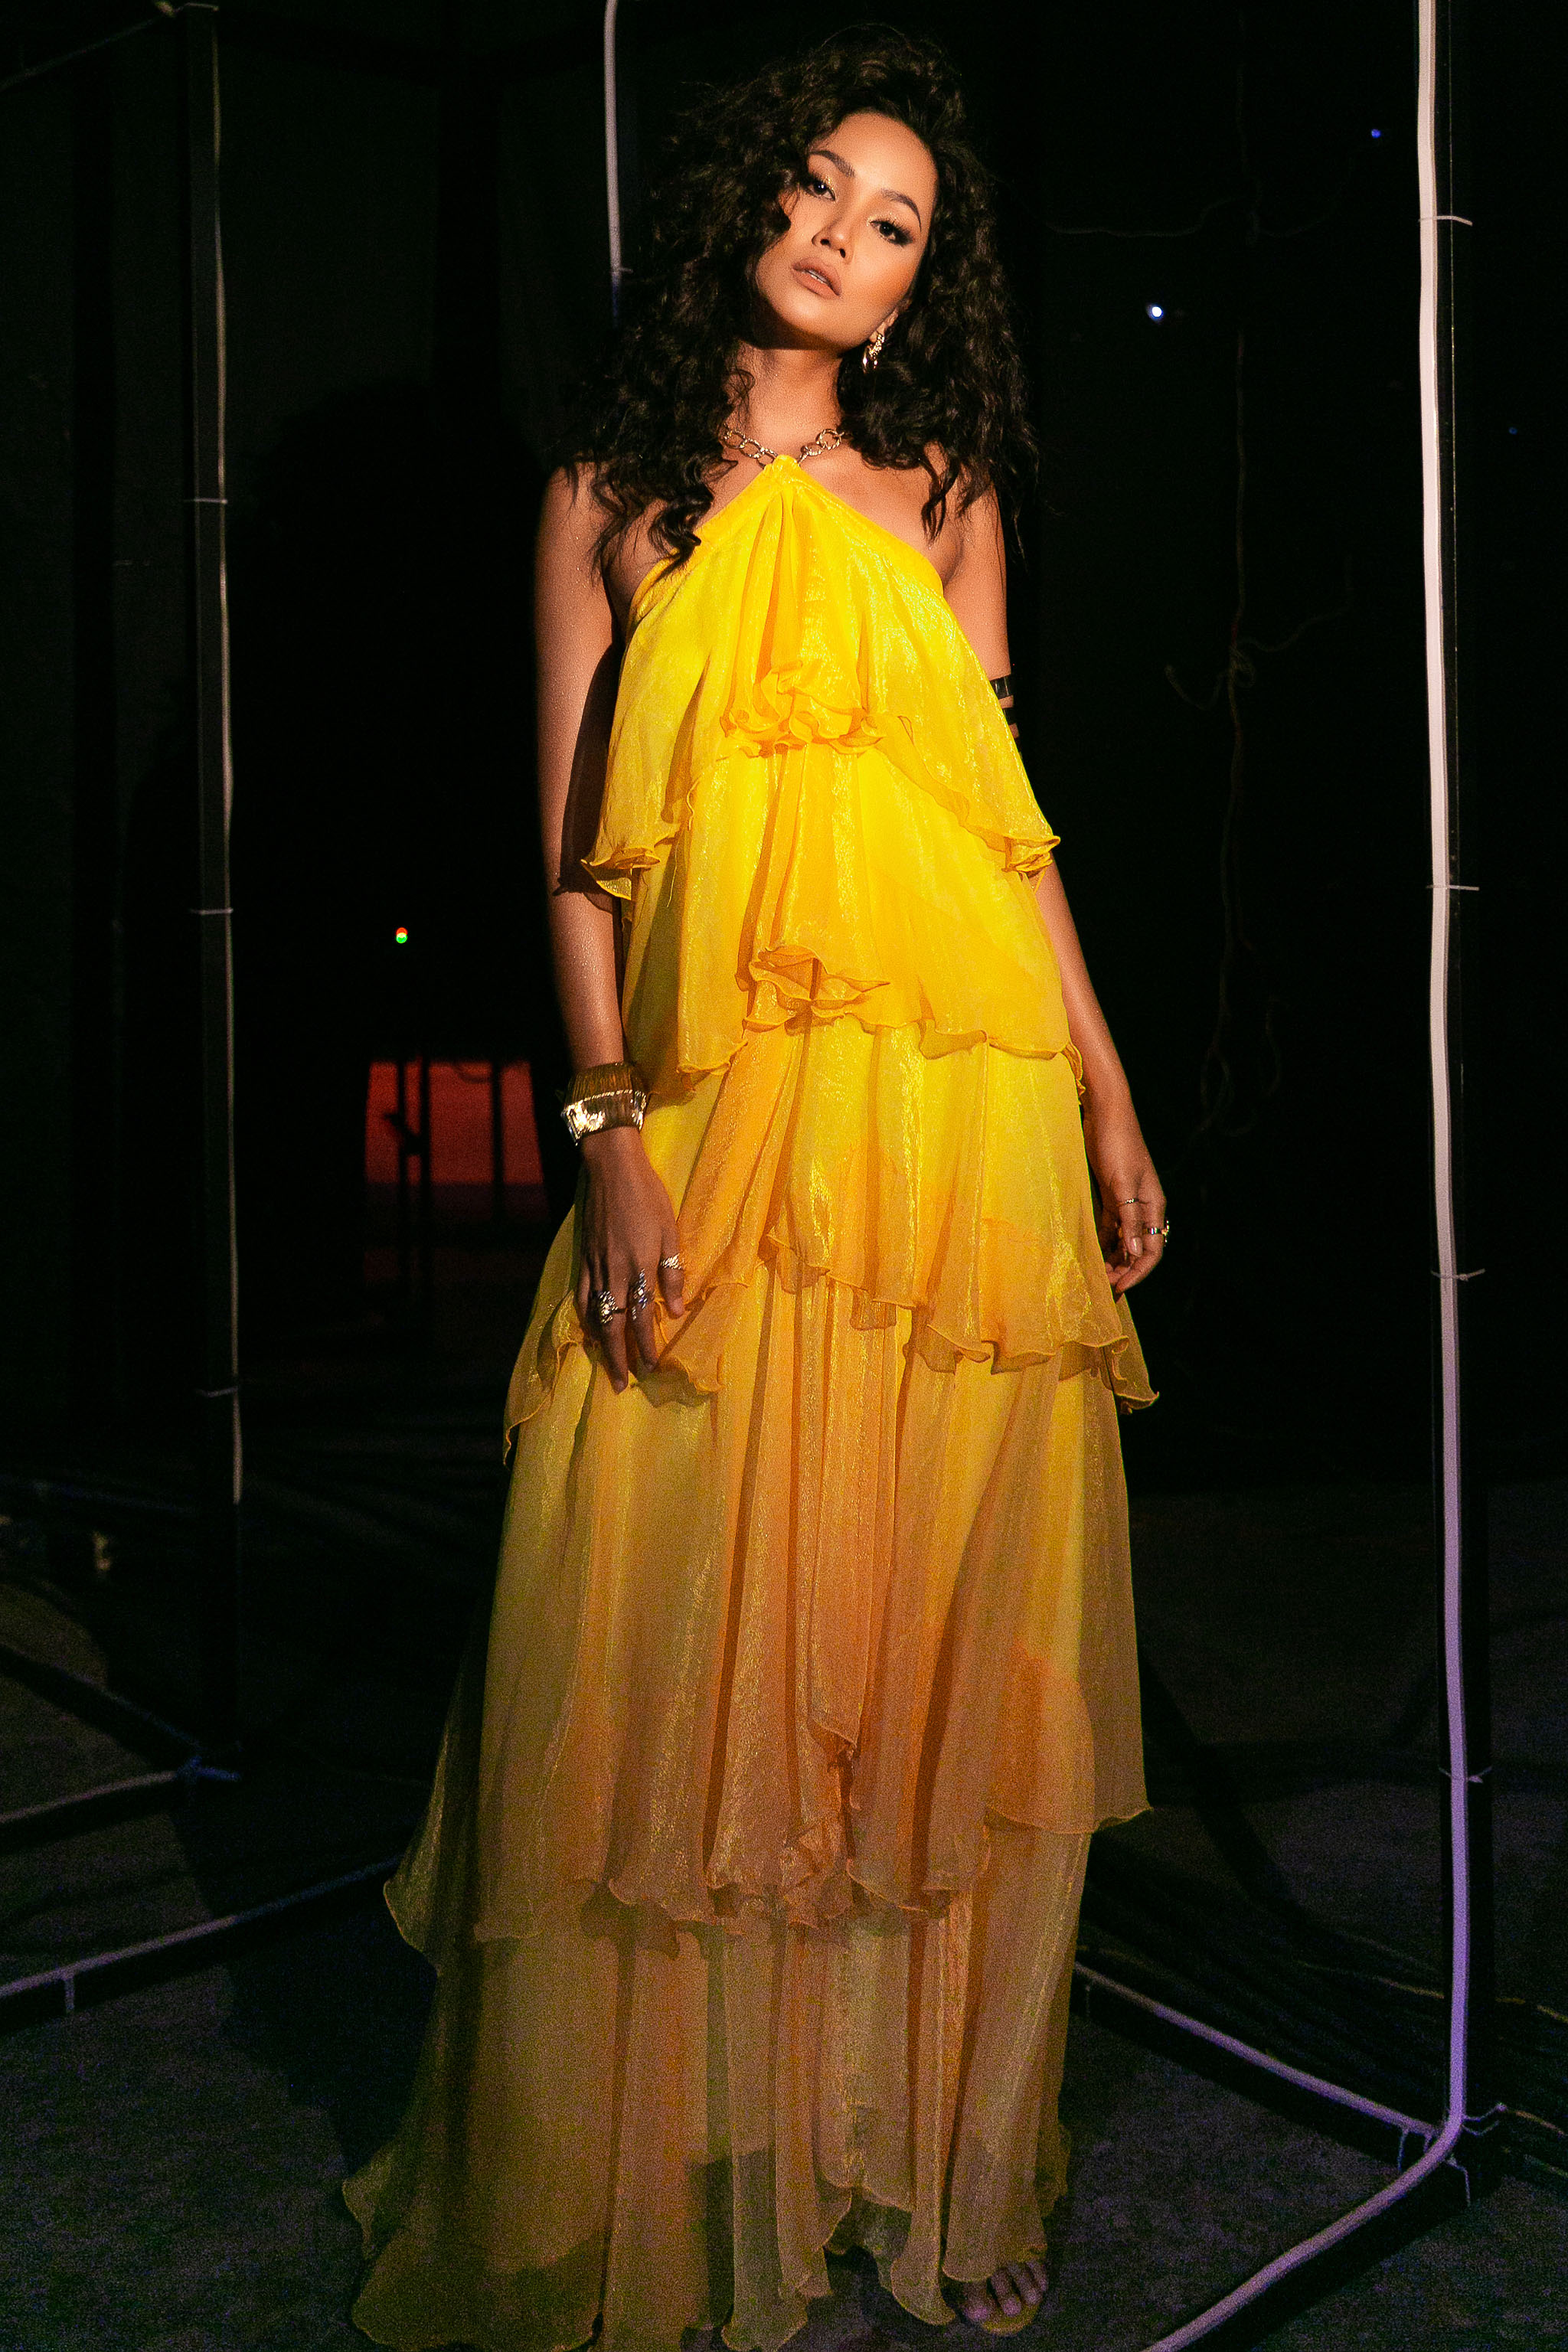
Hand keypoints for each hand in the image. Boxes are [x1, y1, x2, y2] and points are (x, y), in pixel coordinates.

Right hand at [573, 1127, 685, 1391]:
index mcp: (639, 1265)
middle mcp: (613, 1271)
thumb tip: (675, 1312)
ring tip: (607, 1365)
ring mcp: (594, 1265)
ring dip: (601, 1344)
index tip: (651, 1369)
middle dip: (619, 1358)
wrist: (611, 1167)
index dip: (646, 1346)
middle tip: (621, 1385)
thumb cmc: (648, 1195)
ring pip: (595, 1315)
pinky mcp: (583, 1257)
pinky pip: (580, 1296)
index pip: (642, 1317)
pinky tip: (589, 1330)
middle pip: (614, 1325)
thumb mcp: (670, 1231)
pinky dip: (584, 1318)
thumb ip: (672, 1273)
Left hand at [1082, 1090, 1166, 1296]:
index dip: (1137, 1273)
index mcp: (1153, 1206)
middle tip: (1102, 1288)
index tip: (1119, 1289)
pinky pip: (1110, 1227)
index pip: (1152, 1250)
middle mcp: (1143, 1208)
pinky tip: (1091, 1254)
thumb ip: (1128, 1218)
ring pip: (1123, 1240)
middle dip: (1123, 1270)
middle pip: (1138, 1249)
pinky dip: (1103, 1243)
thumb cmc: (1117, 1145)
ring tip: (1096, 1277)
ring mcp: (1127, 1202)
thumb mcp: (1122, 1184)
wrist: (1106, 1115)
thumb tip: (1135, 1253)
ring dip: (1113, 1259)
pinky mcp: (1111, 1195)